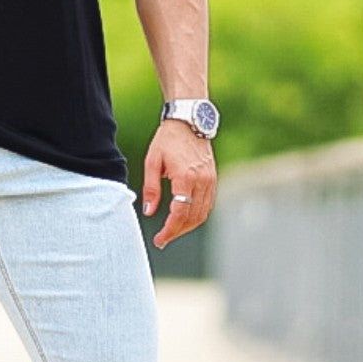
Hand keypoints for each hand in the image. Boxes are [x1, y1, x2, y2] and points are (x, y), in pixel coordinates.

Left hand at [141, 120, 215, 248]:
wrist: (189, 121)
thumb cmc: (168, 139)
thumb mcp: (152, 162)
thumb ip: (151, 188)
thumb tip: (149, 212)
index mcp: (185, 177)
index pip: (180, 213)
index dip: (170, 230)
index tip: (160, 239)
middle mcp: (201, 181)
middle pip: (193, 217)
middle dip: (178, 231)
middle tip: (164, 239)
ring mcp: (210, 180)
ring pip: (203, 213)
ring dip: (188, 226)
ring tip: (172, 231)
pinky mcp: (213, 178)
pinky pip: (208, 204)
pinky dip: (197, 215)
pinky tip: (184, 218)